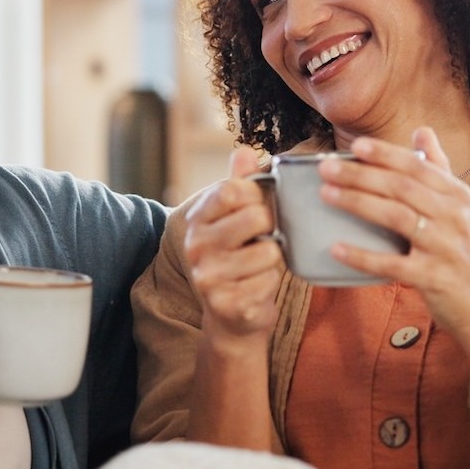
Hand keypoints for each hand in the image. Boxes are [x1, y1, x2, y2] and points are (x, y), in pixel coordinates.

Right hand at [182, 149, 285, 345]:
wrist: (231, 317)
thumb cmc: (238, 259)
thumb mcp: (234, 219)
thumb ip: (239, 185)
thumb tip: (243, 151)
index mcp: (198, 220)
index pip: (231, 189)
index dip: (256, 194)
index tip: (258, 206)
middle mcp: (196, 246)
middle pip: (256, 217)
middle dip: (270, 228)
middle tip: (262, 240)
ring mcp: (208, 277)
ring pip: (269, 252)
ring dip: (273, 261)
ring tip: (258, 267)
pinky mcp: (226, 304)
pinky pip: (270, 281)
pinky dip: (271, 284)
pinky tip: (256, 288)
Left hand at [320, 128, 469, 347]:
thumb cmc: (469, 257)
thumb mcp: (462, 209)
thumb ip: (439, 171)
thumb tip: (422, 131)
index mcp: (458, 196)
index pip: (417, 167)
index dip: (385, 154)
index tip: (356, 146)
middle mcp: (454, 216)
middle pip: (401, 187)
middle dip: (360, 174)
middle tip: (326, 168)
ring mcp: (445, 247)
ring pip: (395, 216)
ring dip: (357, 203)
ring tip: (327, 195)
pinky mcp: (433, 278)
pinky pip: (391, 263)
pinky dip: (362, 256)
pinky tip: (337, 248)